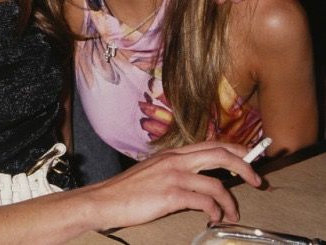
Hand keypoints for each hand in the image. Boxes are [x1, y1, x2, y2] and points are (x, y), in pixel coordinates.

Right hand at [91, 141, 261, 230]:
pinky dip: (214, 211)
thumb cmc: (129, 189)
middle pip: (219, 155)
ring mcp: (173, 176)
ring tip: (232, 214)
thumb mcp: (154, 171)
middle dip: (244, 166)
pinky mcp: (170, 195)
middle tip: (257, 180)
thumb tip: (198, 178)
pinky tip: (212, 218)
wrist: (106, 200)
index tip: (250, 156)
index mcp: (173, 153)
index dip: (234, 148)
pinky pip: (204, 201)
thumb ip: (175, 169)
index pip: (211, 144)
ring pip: (216, 183)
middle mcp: (176, 160)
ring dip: (230, 201)